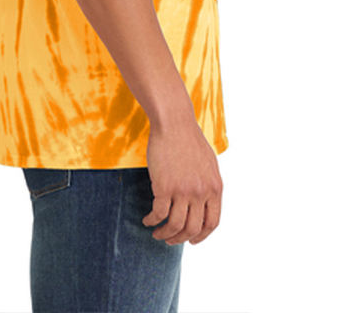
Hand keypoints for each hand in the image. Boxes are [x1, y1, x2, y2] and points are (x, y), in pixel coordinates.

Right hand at [141, 114, 222, 245]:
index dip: (201, 236)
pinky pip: (158, 214)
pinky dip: (152, 221)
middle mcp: (201, 192)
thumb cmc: (188, 139)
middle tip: (169, 239)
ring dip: (165, 234)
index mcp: (215, 187)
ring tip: (157, 233)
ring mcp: (183, 191)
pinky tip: (147, 220)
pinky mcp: (164, 187)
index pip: (212, 223)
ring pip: (175, 226)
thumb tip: (205, 202)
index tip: (191, 240)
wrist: (174, 122)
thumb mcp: (208, 164)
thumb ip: (208, 185)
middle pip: (193, 228)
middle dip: (180, 238)